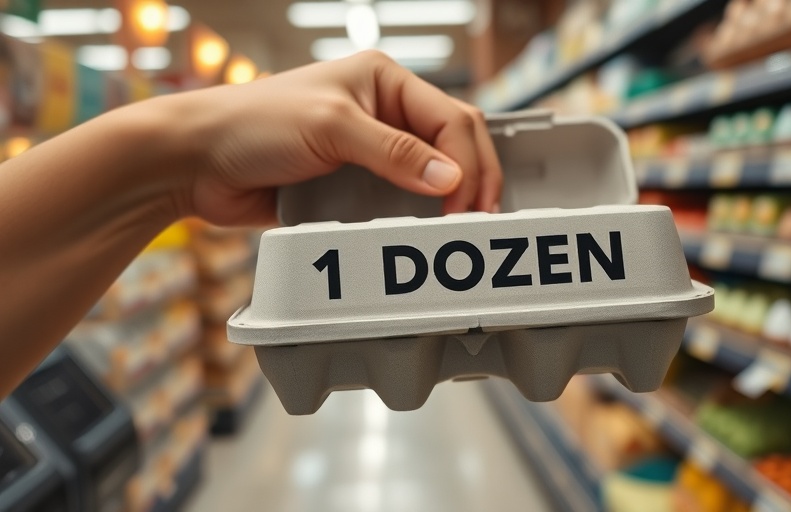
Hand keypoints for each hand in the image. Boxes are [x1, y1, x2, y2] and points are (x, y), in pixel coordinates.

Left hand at [169, 50, 502, 225]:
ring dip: (448, 200)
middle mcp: (384, 112)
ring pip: (431, 175)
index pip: (451, 118)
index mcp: (385, 81)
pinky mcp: (354, 183)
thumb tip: (450, 179)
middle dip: (470, 180)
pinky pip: (398, 200)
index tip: (464, 204)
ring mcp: (370, 149)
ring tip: (456, 230)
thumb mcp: (331, 128)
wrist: (198, 162)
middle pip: (451, 144)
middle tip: (475, 219)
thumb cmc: (253, 123)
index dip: (467, 162)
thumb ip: (394, 152)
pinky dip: (414, 216)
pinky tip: (421, 231)